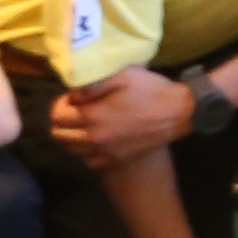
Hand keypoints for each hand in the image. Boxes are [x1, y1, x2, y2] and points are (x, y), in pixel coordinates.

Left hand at [48, 66, 204, 168]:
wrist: (180, 112)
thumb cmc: (151, 90)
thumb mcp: (122, 76)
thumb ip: (91, 84)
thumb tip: (72, 94)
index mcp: (93, 116)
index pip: (57, 115)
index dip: (61, 104)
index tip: (75, 99)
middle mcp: (94, 138)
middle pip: (59, 135)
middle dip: (63, 121)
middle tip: (79, 111)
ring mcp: (105, 152)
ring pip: (72, 150)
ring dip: (74, 137)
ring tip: (88, 124)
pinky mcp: (116, 160)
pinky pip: (89, 161)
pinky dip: (88, 152)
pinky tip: (100, 139)